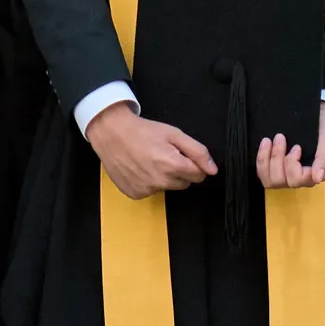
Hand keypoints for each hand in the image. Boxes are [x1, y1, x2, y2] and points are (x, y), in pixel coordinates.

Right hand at [87, 107, 216, 198]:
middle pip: (184, 183)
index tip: (180, 154)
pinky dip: (148, 182)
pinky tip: (139, 168)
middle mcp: (161, 182)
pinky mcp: (135, 194)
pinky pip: (151, 191)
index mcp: (173, 166)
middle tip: (164, 154)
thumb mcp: (174, 134)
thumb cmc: (143, 131)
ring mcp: (147, 190)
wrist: (111, 133)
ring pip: (167, 188)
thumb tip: (213, 170)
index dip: (193, 163)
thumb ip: (197, 152)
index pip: (199, 175)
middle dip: (179, 171)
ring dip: (164, 177)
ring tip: (150, 159)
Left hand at [258, 102, 324, 189]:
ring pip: (269, 180)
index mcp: (314, 176)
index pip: (296, 180)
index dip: (292, 164)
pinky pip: (263, 173)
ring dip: (266, 159)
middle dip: (276, 158)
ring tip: (269, 141)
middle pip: (280, 180)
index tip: (297, 147)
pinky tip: (265, 145)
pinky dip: (261, 159)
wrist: (321, 119)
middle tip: (280, 138)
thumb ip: (324, 160)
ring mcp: (287, 175)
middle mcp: (300, 179)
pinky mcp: (277, 169)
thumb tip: (317, 178)